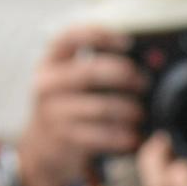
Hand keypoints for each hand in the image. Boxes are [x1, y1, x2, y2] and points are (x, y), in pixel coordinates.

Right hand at [17, 26, 144, 185]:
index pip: (69, 38)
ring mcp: (54, 112)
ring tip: (140, 114)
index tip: (127, 41)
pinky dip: (124, 137)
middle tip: (143, 82)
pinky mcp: (66, 138)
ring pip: (102, 107)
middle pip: (90, 72)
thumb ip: (95, 71)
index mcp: (50, 63)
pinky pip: (103, 135)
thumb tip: (142, 65)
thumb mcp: (71, 85)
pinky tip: (134, 138)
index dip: (98, 35)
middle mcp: (47, 84)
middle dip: (123, 75)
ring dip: (129, 110)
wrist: (42, 149)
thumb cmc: (69, 110)